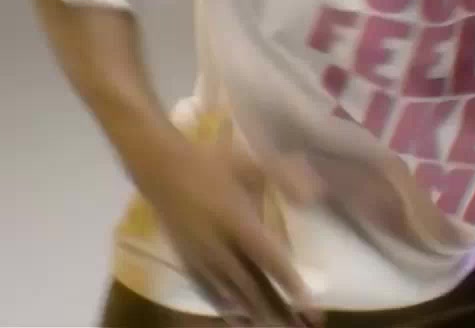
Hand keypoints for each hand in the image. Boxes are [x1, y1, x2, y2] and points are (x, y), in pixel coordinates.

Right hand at [132, 122, 322, 325]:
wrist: (160, 166)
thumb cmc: (209, 163)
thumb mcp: (248, 162)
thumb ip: (282, 175)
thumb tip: (315, 194)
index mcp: (236, 220)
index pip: (267, 257)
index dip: (287, 279)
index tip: (307, 299)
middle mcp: (219, 245)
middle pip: (252, 284)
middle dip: (278, 307)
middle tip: (303, 325)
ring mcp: (201, 256)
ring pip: (231, 292)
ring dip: (255, 311)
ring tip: (276, 326)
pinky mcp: (187, 261)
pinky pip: (207, 291)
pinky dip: (224, 306)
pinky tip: (237, 317)